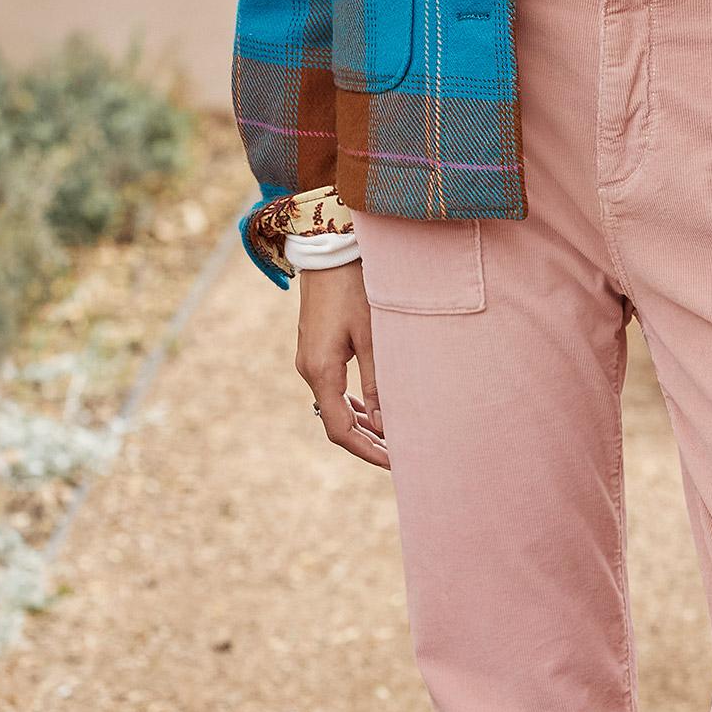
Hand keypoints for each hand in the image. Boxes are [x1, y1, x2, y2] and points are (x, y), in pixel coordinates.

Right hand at [295, 260, 388, 468]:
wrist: (328, 248)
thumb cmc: (354, 287)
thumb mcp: (373, 337)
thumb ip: (378, 383)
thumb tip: (386, 426)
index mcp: (321, 371)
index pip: (340, 430)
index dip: (368, 451)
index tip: (396, 463)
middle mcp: (309, 370)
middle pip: (336, 424)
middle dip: (368, 443)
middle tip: (401, 457)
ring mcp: (309, 360)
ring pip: (335, 407)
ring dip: (363, 426)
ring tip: (393, 439)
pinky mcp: (316, 350)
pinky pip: (334, 389)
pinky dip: (354, 406)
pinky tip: (376, 411)